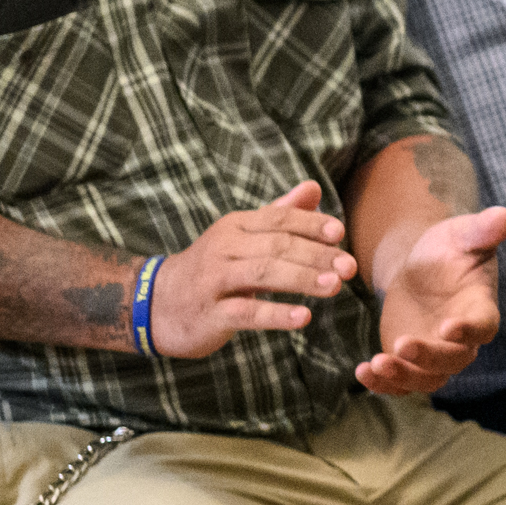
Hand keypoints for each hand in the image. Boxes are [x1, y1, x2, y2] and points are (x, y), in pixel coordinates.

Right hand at [149, 180, 358, 358]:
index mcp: (235, 227)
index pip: (278, 219)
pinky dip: (275, 314)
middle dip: (316, 255)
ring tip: (335, 287)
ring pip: (262, 274)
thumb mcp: (243, 238)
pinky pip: (245, 312)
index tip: (340, 233)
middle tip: (349, 267)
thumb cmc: (214, 268)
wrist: (156, 303)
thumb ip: (280, 214)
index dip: (310, 224)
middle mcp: (223, 248)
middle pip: (276, 246)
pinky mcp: (210, 314)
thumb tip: (314, 187)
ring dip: (302, 279)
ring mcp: (214, 281)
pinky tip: (302, 317)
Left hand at [356, 206, 505, 395]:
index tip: (448, 328)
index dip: (469, 330)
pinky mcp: (410, 361)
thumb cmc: (449, 248)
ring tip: (374, 365)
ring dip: (404, 376)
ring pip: (428, 378)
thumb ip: (482, 230)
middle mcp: (463, 339)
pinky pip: (402, 382)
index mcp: (480, 307)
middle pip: (454, 360)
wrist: (421, 266)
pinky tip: (362, 372)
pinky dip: (384, 383)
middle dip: (428, 356)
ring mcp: (436, 353)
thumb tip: (504, 216)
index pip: (483, 326)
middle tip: (401, 344)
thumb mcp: (462, 234)